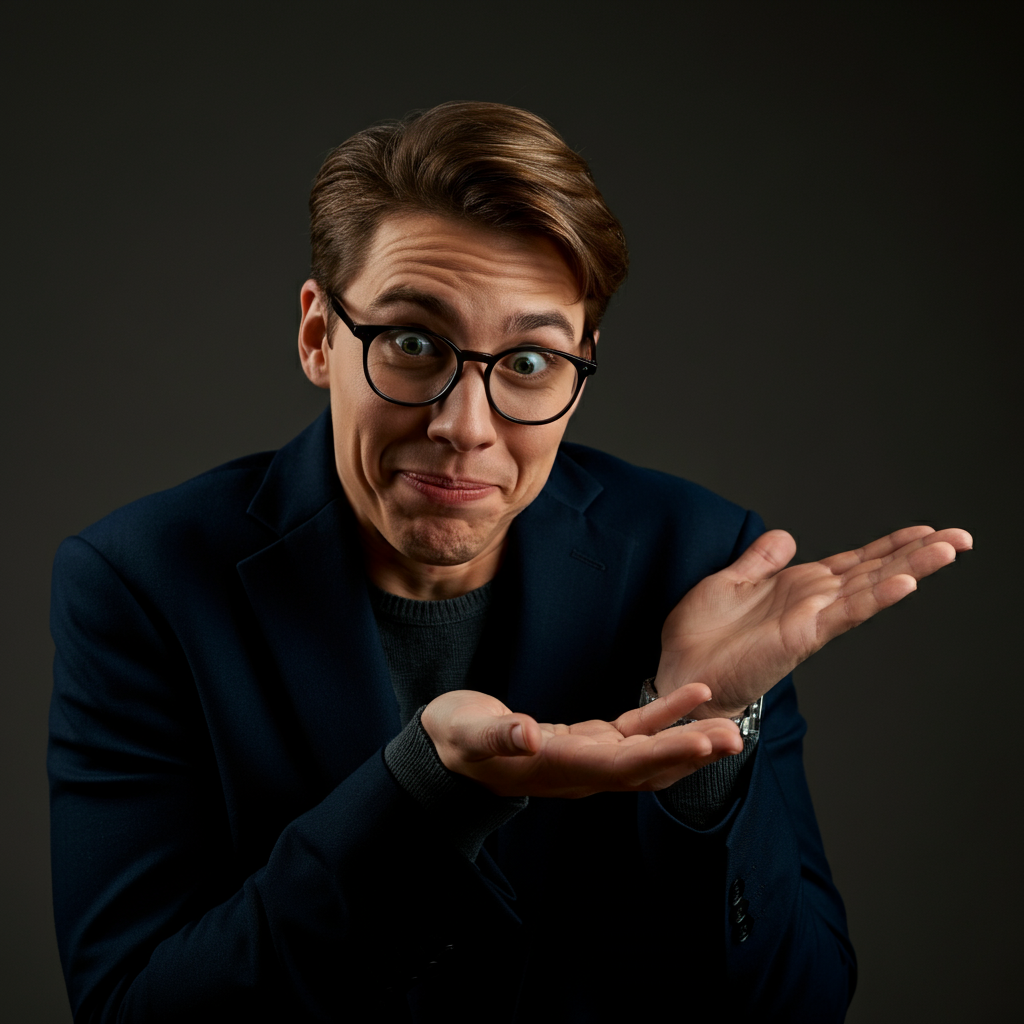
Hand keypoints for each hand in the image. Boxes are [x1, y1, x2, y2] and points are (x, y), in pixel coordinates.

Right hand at [420, 684, 742, 797]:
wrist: (450, 751)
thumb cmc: (456, 741)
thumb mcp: (467, 733)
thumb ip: (498, 735)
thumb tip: (528, 735)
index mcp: (557, 768)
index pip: (621, 766)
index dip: (663, 754)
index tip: (701, 743)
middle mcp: (582, 771)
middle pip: (647, 766)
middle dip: (691, 753)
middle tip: (736, 737)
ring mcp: (588, 758)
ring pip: (648, 753)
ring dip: (688, 741)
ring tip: (730, 725)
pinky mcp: (589, 741)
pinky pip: (634, 731)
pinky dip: (664, 716)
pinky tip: (691, 697)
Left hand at [656, 525, 972, 717]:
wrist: (681, 674)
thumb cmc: (700, 636)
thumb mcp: (729, 582)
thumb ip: (760, 560)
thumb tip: (787, 535)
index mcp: (797, 586)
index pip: (854, 560)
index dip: (889, 544)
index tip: (926, 528)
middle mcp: (812, 601)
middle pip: (874, 570)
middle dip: (918, 552)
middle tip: (963, 536)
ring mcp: (811, 618)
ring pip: (870, 586)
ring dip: (911, 566)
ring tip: (949, 548)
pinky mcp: (802, 636)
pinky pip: (846, 612)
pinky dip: (876, 596)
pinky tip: (905, 581)